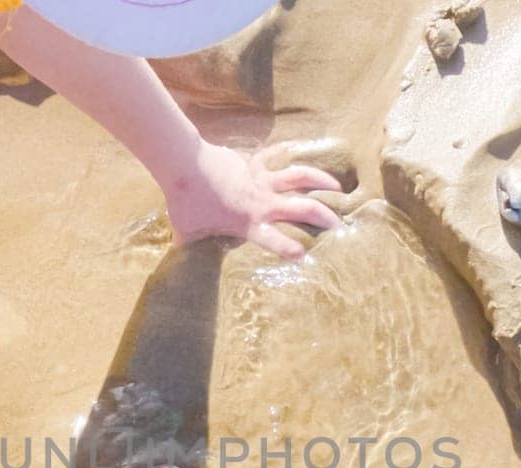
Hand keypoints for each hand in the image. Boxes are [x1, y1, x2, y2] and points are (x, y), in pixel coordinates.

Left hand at [165, 142, 343, 258]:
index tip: (305, 255)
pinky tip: (297, 147)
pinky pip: (273, 156)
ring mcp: (261, 181)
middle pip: (300, 208)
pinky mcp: (253, 164)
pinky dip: (285, 150)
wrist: (183, 164)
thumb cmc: (185, 201)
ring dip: (320, 181)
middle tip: (340, 225)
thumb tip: (181, 266)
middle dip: (323, 217)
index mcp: (247, 223)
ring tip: (337, 188)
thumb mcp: (186, 233)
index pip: (273, 239)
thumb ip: (190, 249)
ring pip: (299, 177)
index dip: (288, 247)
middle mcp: (262, 202)